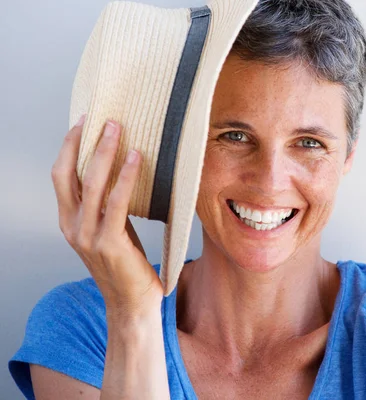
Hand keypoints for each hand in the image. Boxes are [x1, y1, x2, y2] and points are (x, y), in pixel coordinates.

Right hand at [51, 115, 162, 316]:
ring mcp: (88, 236)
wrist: (132, 304)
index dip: (69, 147)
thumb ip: (106, 206)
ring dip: (105, 152)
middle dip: (83, 142)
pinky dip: (126, 177)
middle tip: (103, 118)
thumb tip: (120, 171)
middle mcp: (72, 227)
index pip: (61, 176)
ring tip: (118, 129)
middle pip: (69, 174)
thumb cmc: (126, 265)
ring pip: (91, 183)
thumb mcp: (111, 230)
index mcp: (69, 222)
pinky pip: (117, 202)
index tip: (83, 123)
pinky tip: (136, 159)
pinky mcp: (109, 243)